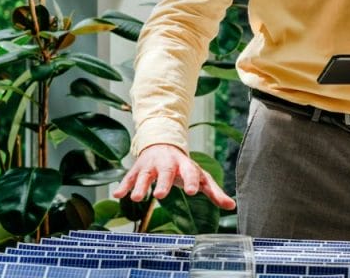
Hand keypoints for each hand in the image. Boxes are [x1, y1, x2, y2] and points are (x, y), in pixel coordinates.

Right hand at [112, 143, 235, 208]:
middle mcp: (168, 163)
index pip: (190, 172)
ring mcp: (151, 166)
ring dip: (140, 185)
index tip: (191, 191)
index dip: (191, 181)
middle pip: (166, 172)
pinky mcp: (138, 169)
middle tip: (160, 195)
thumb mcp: (200, 176)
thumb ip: (213, 192)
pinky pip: (129, 177)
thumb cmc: (183, 166)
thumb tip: (231, 206)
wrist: (163, 144)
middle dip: (163, 182)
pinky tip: (118, 195)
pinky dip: (124, 185)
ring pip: (145, 174)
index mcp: (185, 165)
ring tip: (136, 198)